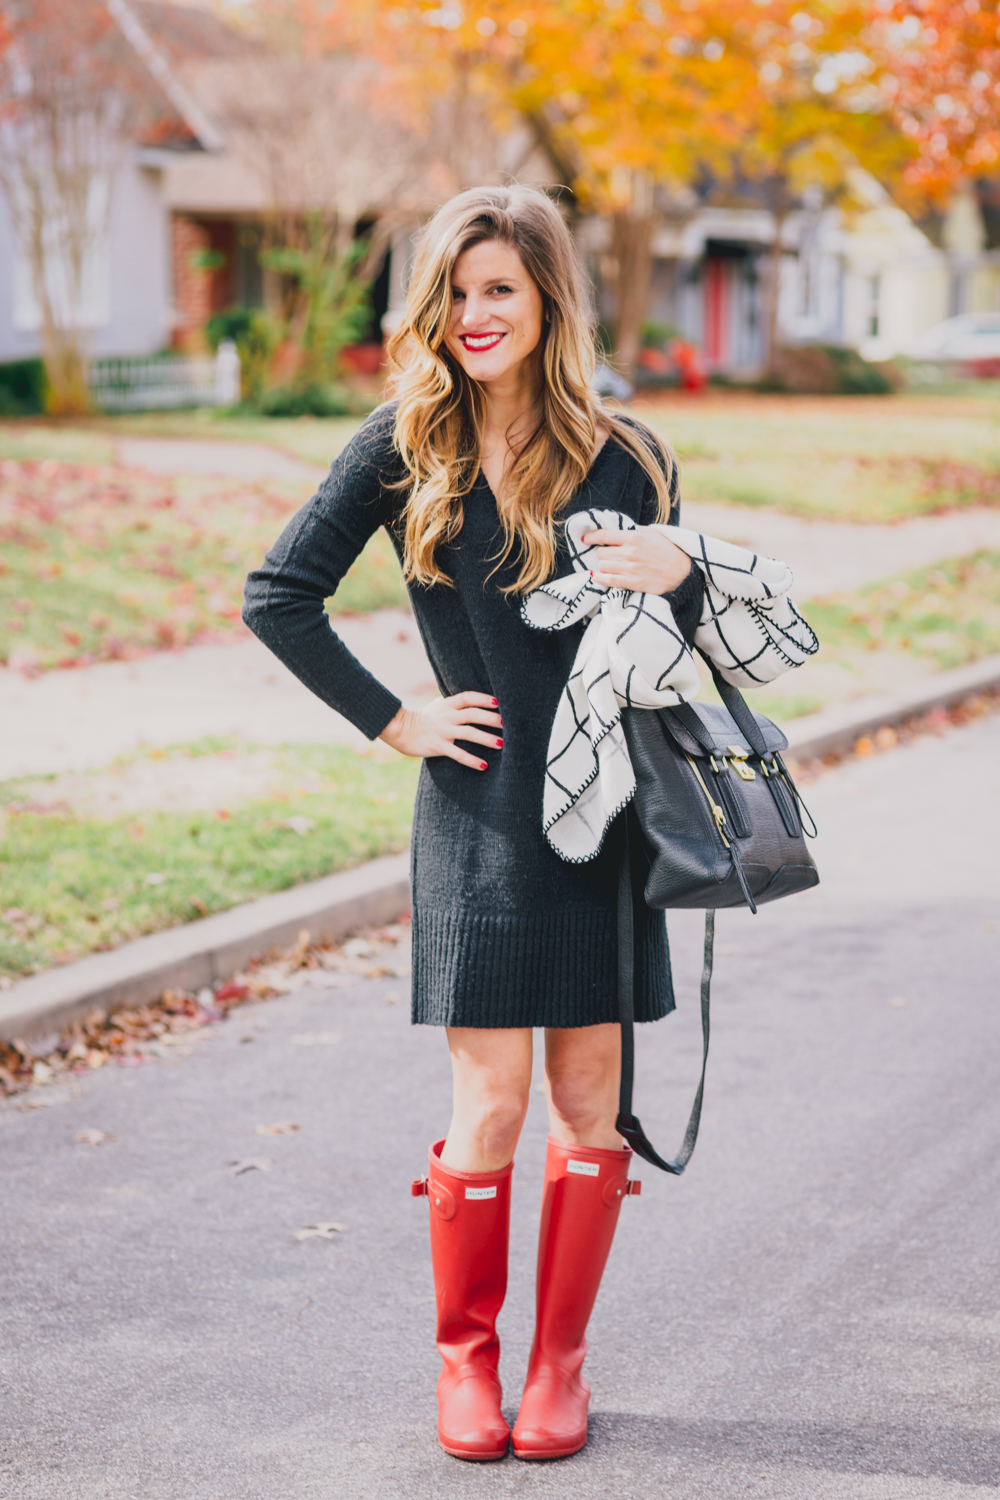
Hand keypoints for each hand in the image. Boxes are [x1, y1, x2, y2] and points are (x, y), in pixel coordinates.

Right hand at [379, 691, 502, 770]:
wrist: (401, 730)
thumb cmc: (424, 718)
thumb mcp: (438, 706)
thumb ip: (455, 704)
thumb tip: (476, 701)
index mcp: (447, 704)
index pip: (468, 697)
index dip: (483, 699)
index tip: (498, 702)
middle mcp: (447, 716)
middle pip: (472, 714)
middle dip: (491, 718)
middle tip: (507, 724)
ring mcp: (443, 731)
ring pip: (469, 733)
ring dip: (486, 739)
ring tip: (501, 744)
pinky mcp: (438, 746)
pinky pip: (458, 754)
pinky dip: (472, 760)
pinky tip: (484, 765)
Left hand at [581, 526, 690, 594]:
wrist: (682, 572)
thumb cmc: (667, 551)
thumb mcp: (652, 534)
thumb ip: (633, 531)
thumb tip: (615, 529)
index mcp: (634, 537)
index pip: (604, 535)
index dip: (591, 537)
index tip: (585, 539)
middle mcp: (630, 552)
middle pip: (601, 552)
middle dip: (601, 553)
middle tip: (606, 555)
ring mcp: (630, 568)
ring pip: (602, 566)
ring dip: (602, 566)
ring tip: (608, 565)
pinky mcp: (632, 582)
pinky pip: (607, 580)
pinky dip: (600, 578)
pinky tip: (599, 576)